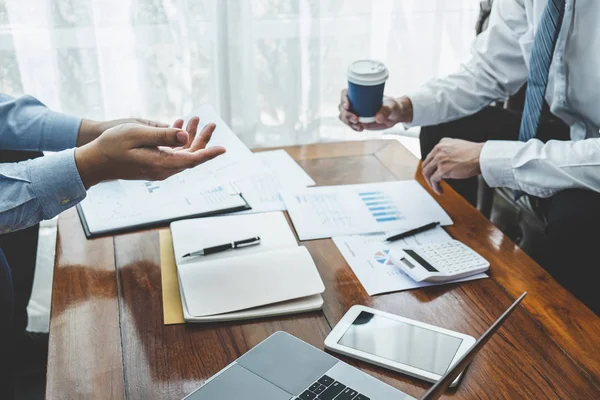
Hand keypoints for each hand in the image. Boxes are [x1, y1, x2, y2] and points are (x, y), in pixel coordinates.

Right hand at [74, 121, 225, 188]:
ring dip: (191, 138)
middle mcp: (163, 170)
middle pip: (191, 156)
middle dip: (203, 140)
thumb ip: (162, 135)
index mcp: (161, 164)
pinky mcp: (154, 165)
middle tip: (211, 124)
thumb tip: (185, 137)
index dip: (209, 153)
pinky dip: (178, 141)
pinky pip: (172, 154)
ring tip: (197, 119)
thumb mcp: (137, 134)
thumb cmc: (112, 145)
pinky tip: (179, 126)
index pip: (192, 160)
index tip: (223, 148)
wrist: (95, 162)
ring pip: (182, 154)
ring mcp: (159, 169)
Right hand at [338, 89, 412, 131]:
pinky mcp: (358, 121)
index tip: (348, 106)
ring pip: (343, 116)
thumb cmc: (393, 106)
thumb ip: (386, 110)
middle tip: (356, 120)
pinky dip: (353, 127)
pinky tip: (361, 129)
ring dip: (348, 122)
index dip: (343, 99)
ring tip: (359, 126)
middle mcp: (355, 102)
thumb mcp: (392, 106)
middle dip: (346, 114)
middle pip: (341, 107)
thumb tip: (378, 118)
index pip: (345, 93)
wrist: (394, 116)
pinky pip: (350, 124)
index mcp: (360, 93)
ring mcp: (355, 112)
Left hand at [422, 138, 484, 194]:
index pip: (430, 156)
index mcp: (442, 143)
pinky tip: (440, 190)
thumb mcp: (458, 145)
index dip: (430, 167)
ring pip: (427, 173)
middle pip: (426, 165)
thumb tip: (445, 161)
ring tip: (435, 187)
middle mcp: (438, 150)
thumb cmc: (475, 153)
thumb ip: (448, 150)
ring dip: (430, 182)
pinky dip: (435, 187)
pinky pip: (434, 180)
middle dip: (428, 175)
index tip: (433, 172)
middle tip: (432, 181)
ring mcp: (440, 160)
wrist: (482, 156)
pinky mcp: (443, 169)